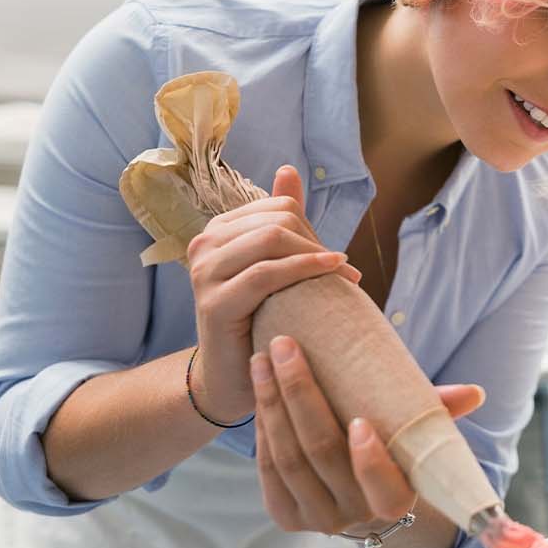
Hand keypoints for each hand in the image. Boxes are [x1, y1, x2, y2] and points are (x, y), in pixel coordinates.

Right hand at [187, 165, 362, 423]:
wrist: (234, 377)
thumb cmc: (260, 320)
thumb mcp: (273, 267)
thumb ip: (279, 222)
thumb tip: (287, 170)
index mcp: (218, 231)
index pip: (277, 207)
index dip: (313, 228)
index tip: (336, 257)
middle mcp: (204, 245)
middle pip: (275, 221)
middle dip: (316, 243)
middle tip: (343, 270)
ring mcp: (204, 272)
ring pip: (269, 241)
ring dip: (315, 257)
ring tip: (342, 275)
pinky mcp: (213, 302)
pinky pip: (265, 274)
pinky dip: (303, 271)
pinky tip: (332, 275)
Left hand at [252, 335, 485, 534]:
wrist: (357, 498)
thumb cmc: (393, 451)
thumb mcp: (414, 435)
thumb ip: (437, 412)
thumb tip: (475, 393)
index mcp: (394, 502)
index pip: (383, 487)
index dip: (369, 459)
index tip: (359, 421)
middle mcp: (353, 517)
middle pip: (320, 454)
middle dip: (299, 395)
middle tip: (285, 347)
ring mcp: (315, 519)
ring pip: (287, 457)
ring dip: (271, 402)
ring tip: (263, 358)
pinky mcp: (284, 515)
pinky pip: (268, 467)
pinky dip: (262, 424)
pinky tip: (260, 388)